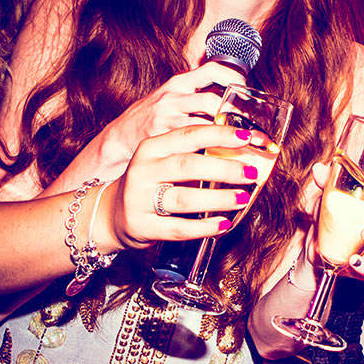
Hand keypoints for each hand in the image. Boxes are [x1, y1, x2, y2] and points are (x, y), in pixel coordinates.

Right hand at [86, 62, 246, 179]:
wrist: (120, 138)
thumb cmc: (153, 120)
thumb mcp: (173, 101)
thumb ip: (199, 99)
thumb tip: (237, 106)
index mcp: (179, 84)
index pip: (211, 70)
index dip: (234, 77)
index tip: (250, 91)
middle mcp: (173, 97)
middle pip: (212, 101)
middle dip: (238, 117)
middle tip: (257, 134)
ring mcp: (165, 118)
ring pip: (204, 127)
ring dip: (229, 140)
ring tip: (248, 149)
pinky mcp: (161, 140)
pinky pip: (192, 148)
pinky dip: (211, 156)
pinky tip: (225, 164)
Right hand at [100, 125, 266, 249]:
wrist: (112, 213)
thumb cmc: (151, 183)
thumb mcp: (164, 161)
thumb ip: (195, 154)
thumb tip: (243, 152)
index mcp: (151, 148)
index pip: (189, 136)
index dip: (219, 134)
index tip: (246, 137)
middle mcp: (143, 170)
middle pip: (188, 166)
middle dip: (224, 169)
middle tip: (250, 172)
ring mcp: (140, 199)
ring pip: (185, 198)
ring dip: (218, 199)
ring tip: (243, 198)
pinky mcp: (143, 226)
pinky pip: (179, 228)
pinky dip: (204, 227)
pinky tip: (224, 224)